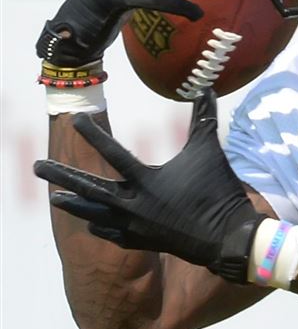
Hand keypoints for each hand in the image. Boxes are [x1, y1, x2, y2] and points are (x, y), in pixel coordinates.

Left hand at [34, 89, 263, 282]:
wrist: (227, 237)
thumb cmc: (219, 190)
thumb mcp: (209, 150)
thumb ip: (204, 118)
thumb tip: (208, 87)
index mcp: (147, 180)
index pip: (113, 152)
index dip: (93, 134)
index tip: (75, 120)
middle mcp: (134, 203)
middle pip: (90, 188)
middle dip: (62, 176)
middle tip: (38, 166)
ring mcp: (135, 226)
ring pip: (94, 214)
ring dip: (74, 204)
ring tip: (55, 198)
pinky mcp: (142, 241)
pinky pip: (112, 234)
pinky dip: (99, 225)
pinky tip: (90, 221)